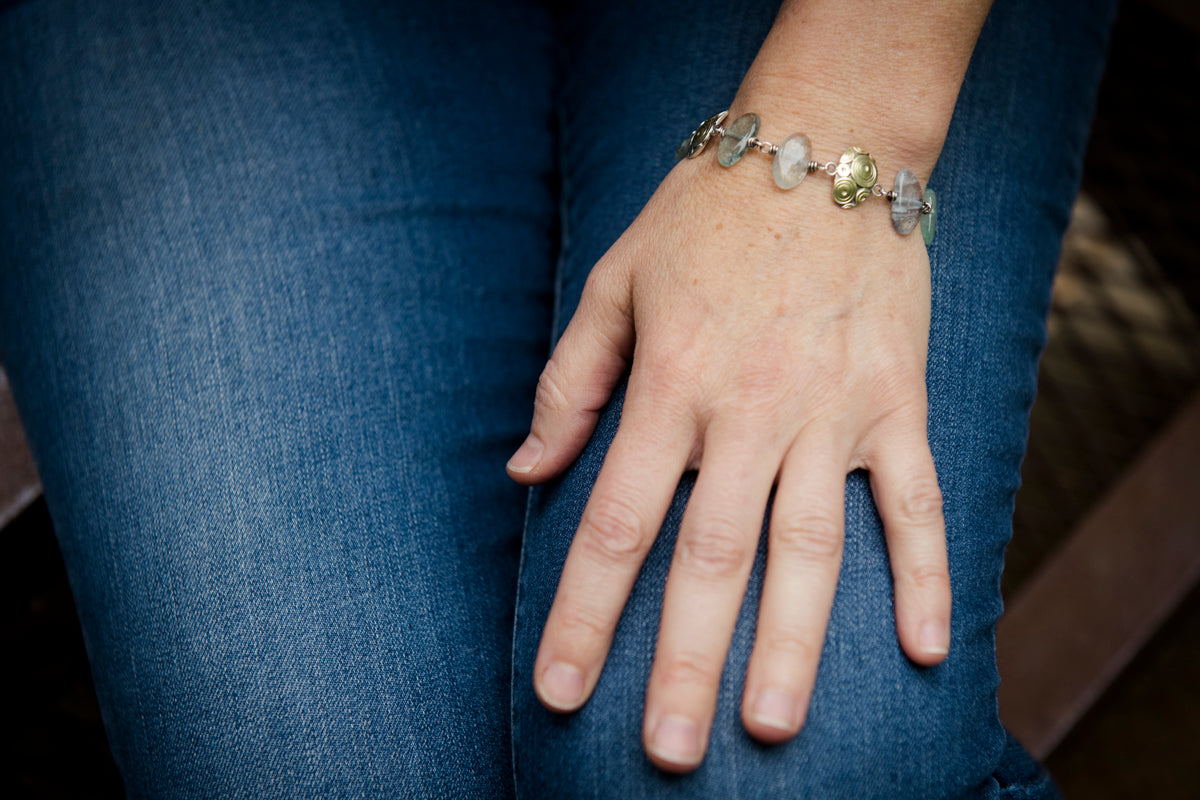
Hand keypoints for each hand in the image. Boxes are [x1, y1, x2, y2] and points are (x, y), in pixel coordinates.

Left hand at [506, 134, 951, 771]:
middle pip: (709, 560)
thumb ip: (569, 384)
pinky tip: (927, 650)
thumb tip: (526, 474)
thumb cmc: (705, 218)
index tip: (561, 691)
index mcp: (670, 387)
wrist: (824, 145)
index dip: (583, 614)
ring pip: (810, 548)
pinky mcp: (896, 403)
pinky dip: (923, 573)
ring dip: (794, 645)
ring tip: (771, 727)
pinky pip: (915, 500)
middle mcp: (748, 412)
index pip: (616, 524)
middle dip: (684, 663)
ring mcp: (831, 412)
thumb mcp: (613, 284)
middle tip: (670, 753)